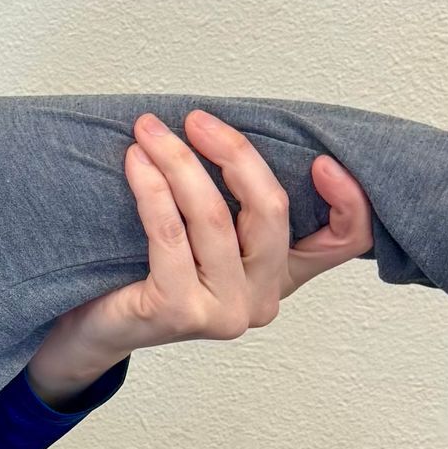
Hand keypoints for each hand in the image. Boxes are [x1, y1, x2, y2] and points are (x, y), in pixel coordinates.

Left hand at [25, 109, 373, 400]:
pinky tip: (136, 162)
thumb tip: (229, 129)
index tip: (322, 160)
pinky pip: (170, 233)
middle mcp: (262, 300)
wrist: (98, 328)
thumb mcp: (205, 236)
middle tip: (196, 120)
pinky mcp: (183, 313)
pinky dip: (152, 189)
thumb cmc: (149, 273)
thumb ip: (236, 202)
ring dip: (178, 162)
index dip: (349, 200)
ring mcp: (226, 312)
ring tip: (149, 132)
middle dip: (233, 154)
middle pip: (270, 210)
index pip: (344, 241)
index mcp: (281, 275)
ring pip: (214, 216)